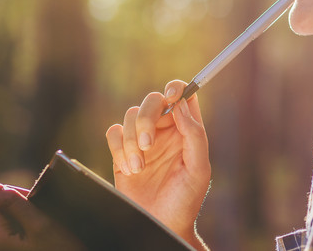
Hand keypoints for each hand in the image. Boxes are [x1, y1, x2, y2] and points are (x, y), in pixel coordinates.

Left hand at [0, 177, 87, 250]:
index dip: (25, 200)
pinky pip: (21, 233)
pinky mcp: (14, 250)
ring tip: (48, 238)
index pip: (3, 200)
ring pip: (17, 221)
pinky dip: (35, 233)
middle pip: (8, 211)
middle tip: (48, 230)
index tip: (42, 215)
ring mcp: (2, 250)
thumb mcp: (40, 224)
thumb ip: (12, 202)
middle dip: (30, 214)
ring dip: (34, 223)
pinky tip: (46, 242)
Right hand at [105, 80, 210, 245]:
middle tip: (148, 145)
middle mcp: (164, 130)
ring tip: (140, 168)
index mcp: (186, 129)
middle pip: (153, 101)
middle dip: (147, 120)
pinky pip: (113, 132)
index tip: (171, 95)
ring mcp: (142, 139)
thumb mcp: (199, 168)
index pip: (182, 96)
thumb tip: (180, 104)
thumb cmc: (185, 199)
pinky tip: (129, 169)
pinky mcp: (122, 152)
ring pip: (130, 116)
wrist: (161, 225)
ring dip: (132, 142)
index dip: (176, 88)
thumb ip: (194, 134)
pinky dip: (119, 148)